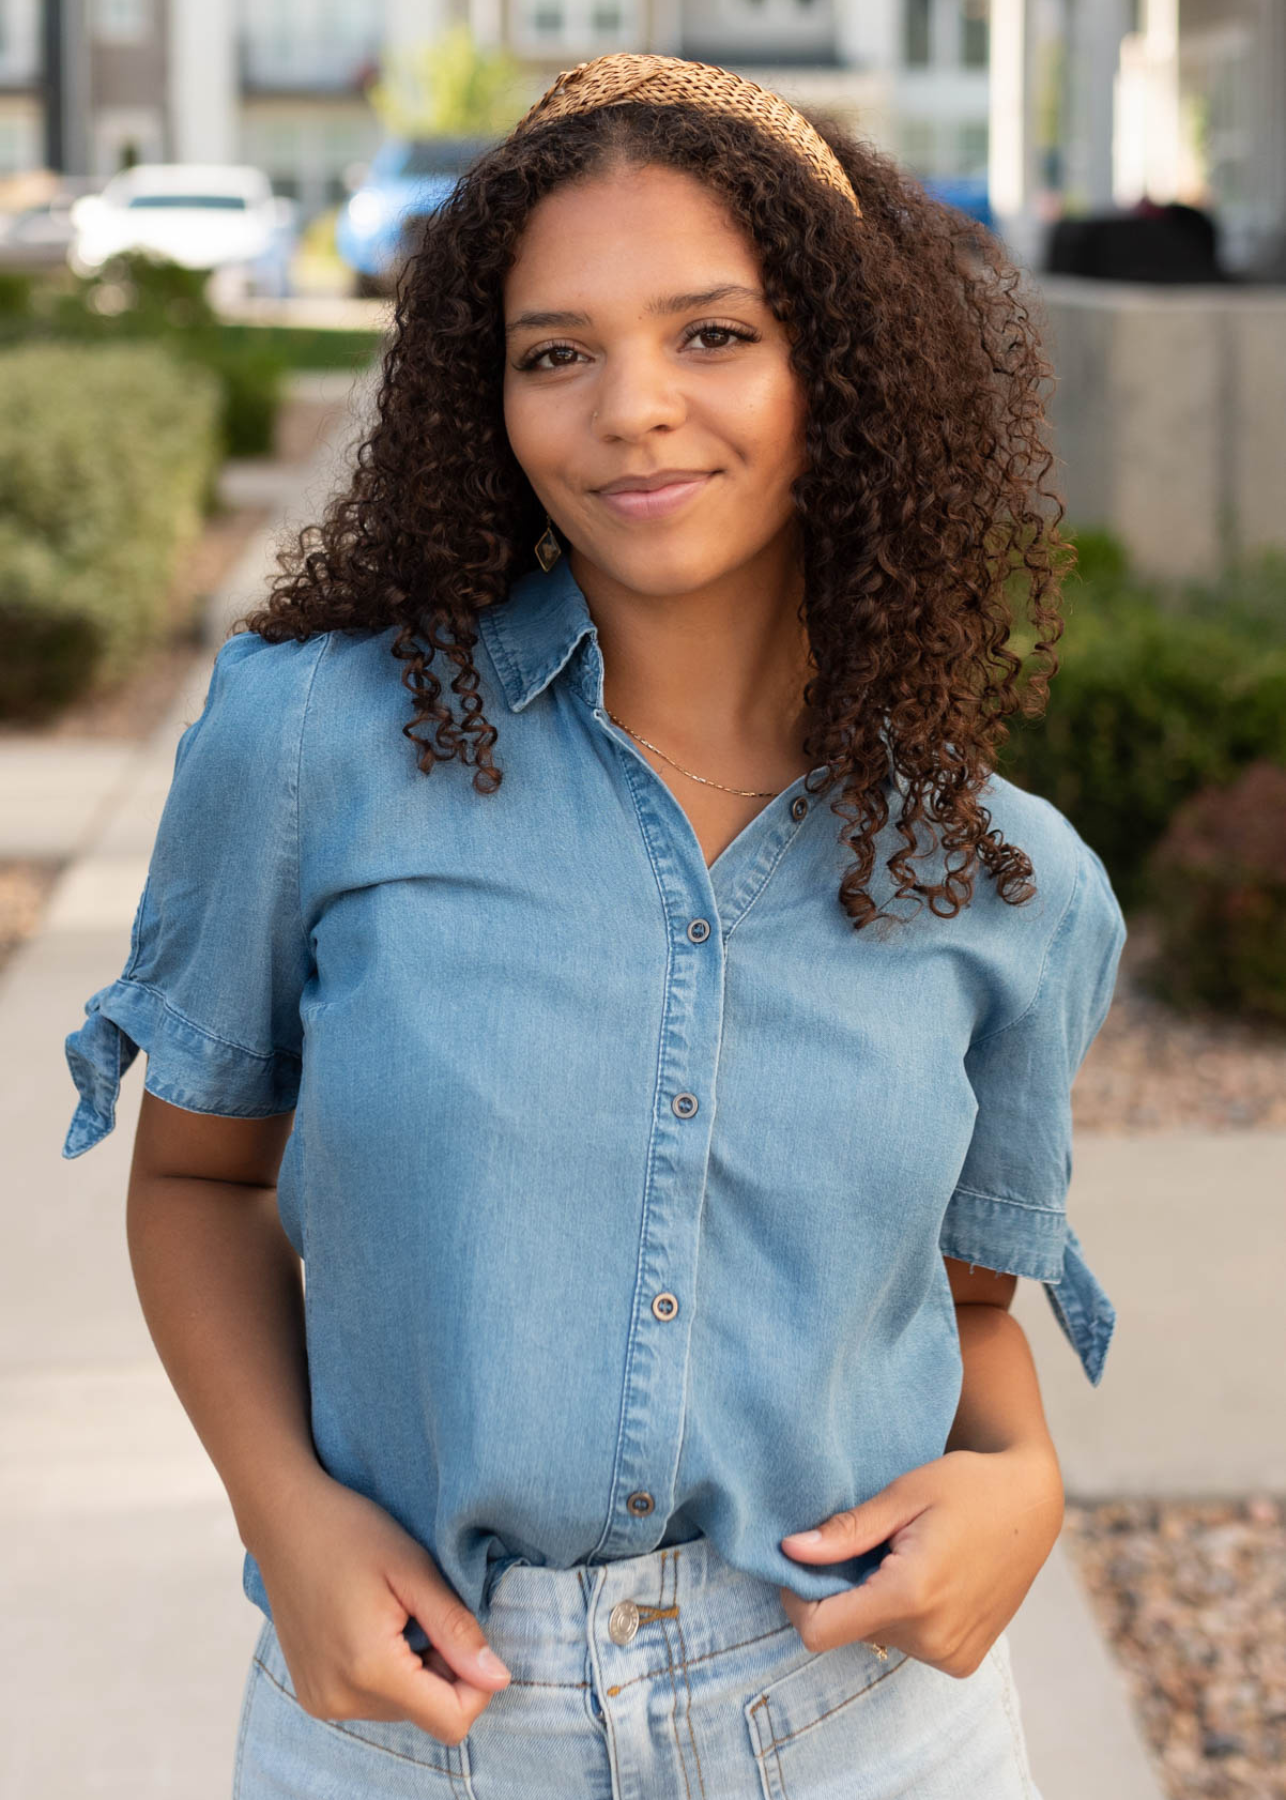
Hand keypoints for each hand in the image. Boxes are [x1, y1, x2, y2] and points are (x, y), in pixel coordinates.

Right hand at [249, 1467, 511, 1744]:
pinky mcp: (313, 1695)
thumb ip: (456, 1630)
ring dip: (415, 1670)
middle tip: (424, 1610)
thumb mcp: (414, 1570)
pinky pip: (372, 1702)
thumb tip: (499, 1679)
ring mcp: (322, 1701)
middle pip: (426, 1714)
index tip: (467, 1635)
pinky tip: (373, 1626)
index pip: (450, 1720)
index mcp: (369, 1669)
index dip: (476, 1685)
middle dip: (443, 1670)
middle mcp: (341, 1699)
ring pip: (401, 1709)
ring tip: (396, 1615)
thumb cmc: (351, 1532)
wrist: (284, 1521)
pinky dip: (388, 1673)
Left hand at [778, 1442, 1063, 1676]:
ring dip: (876, 1600)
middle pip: (849, 1630)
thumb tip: (790, 1551)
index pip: (819, 1630)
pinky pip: (909, 1643)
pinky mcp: (964, 1660)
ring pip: (877, 1636)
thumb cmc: (966, 1486)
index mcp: (910, 1595)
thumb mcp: (903, 1495)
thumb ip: (846, 1532)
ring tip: (906, 1555)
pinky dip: (904, 1614)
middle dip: (845, 1590)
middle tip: (873, 1543)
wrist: (1033, 1505)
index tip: (803, 1562)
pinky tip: (928, 1576)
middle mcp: (932, 1637)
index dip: (798, 1599)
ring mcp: (951, 1655)